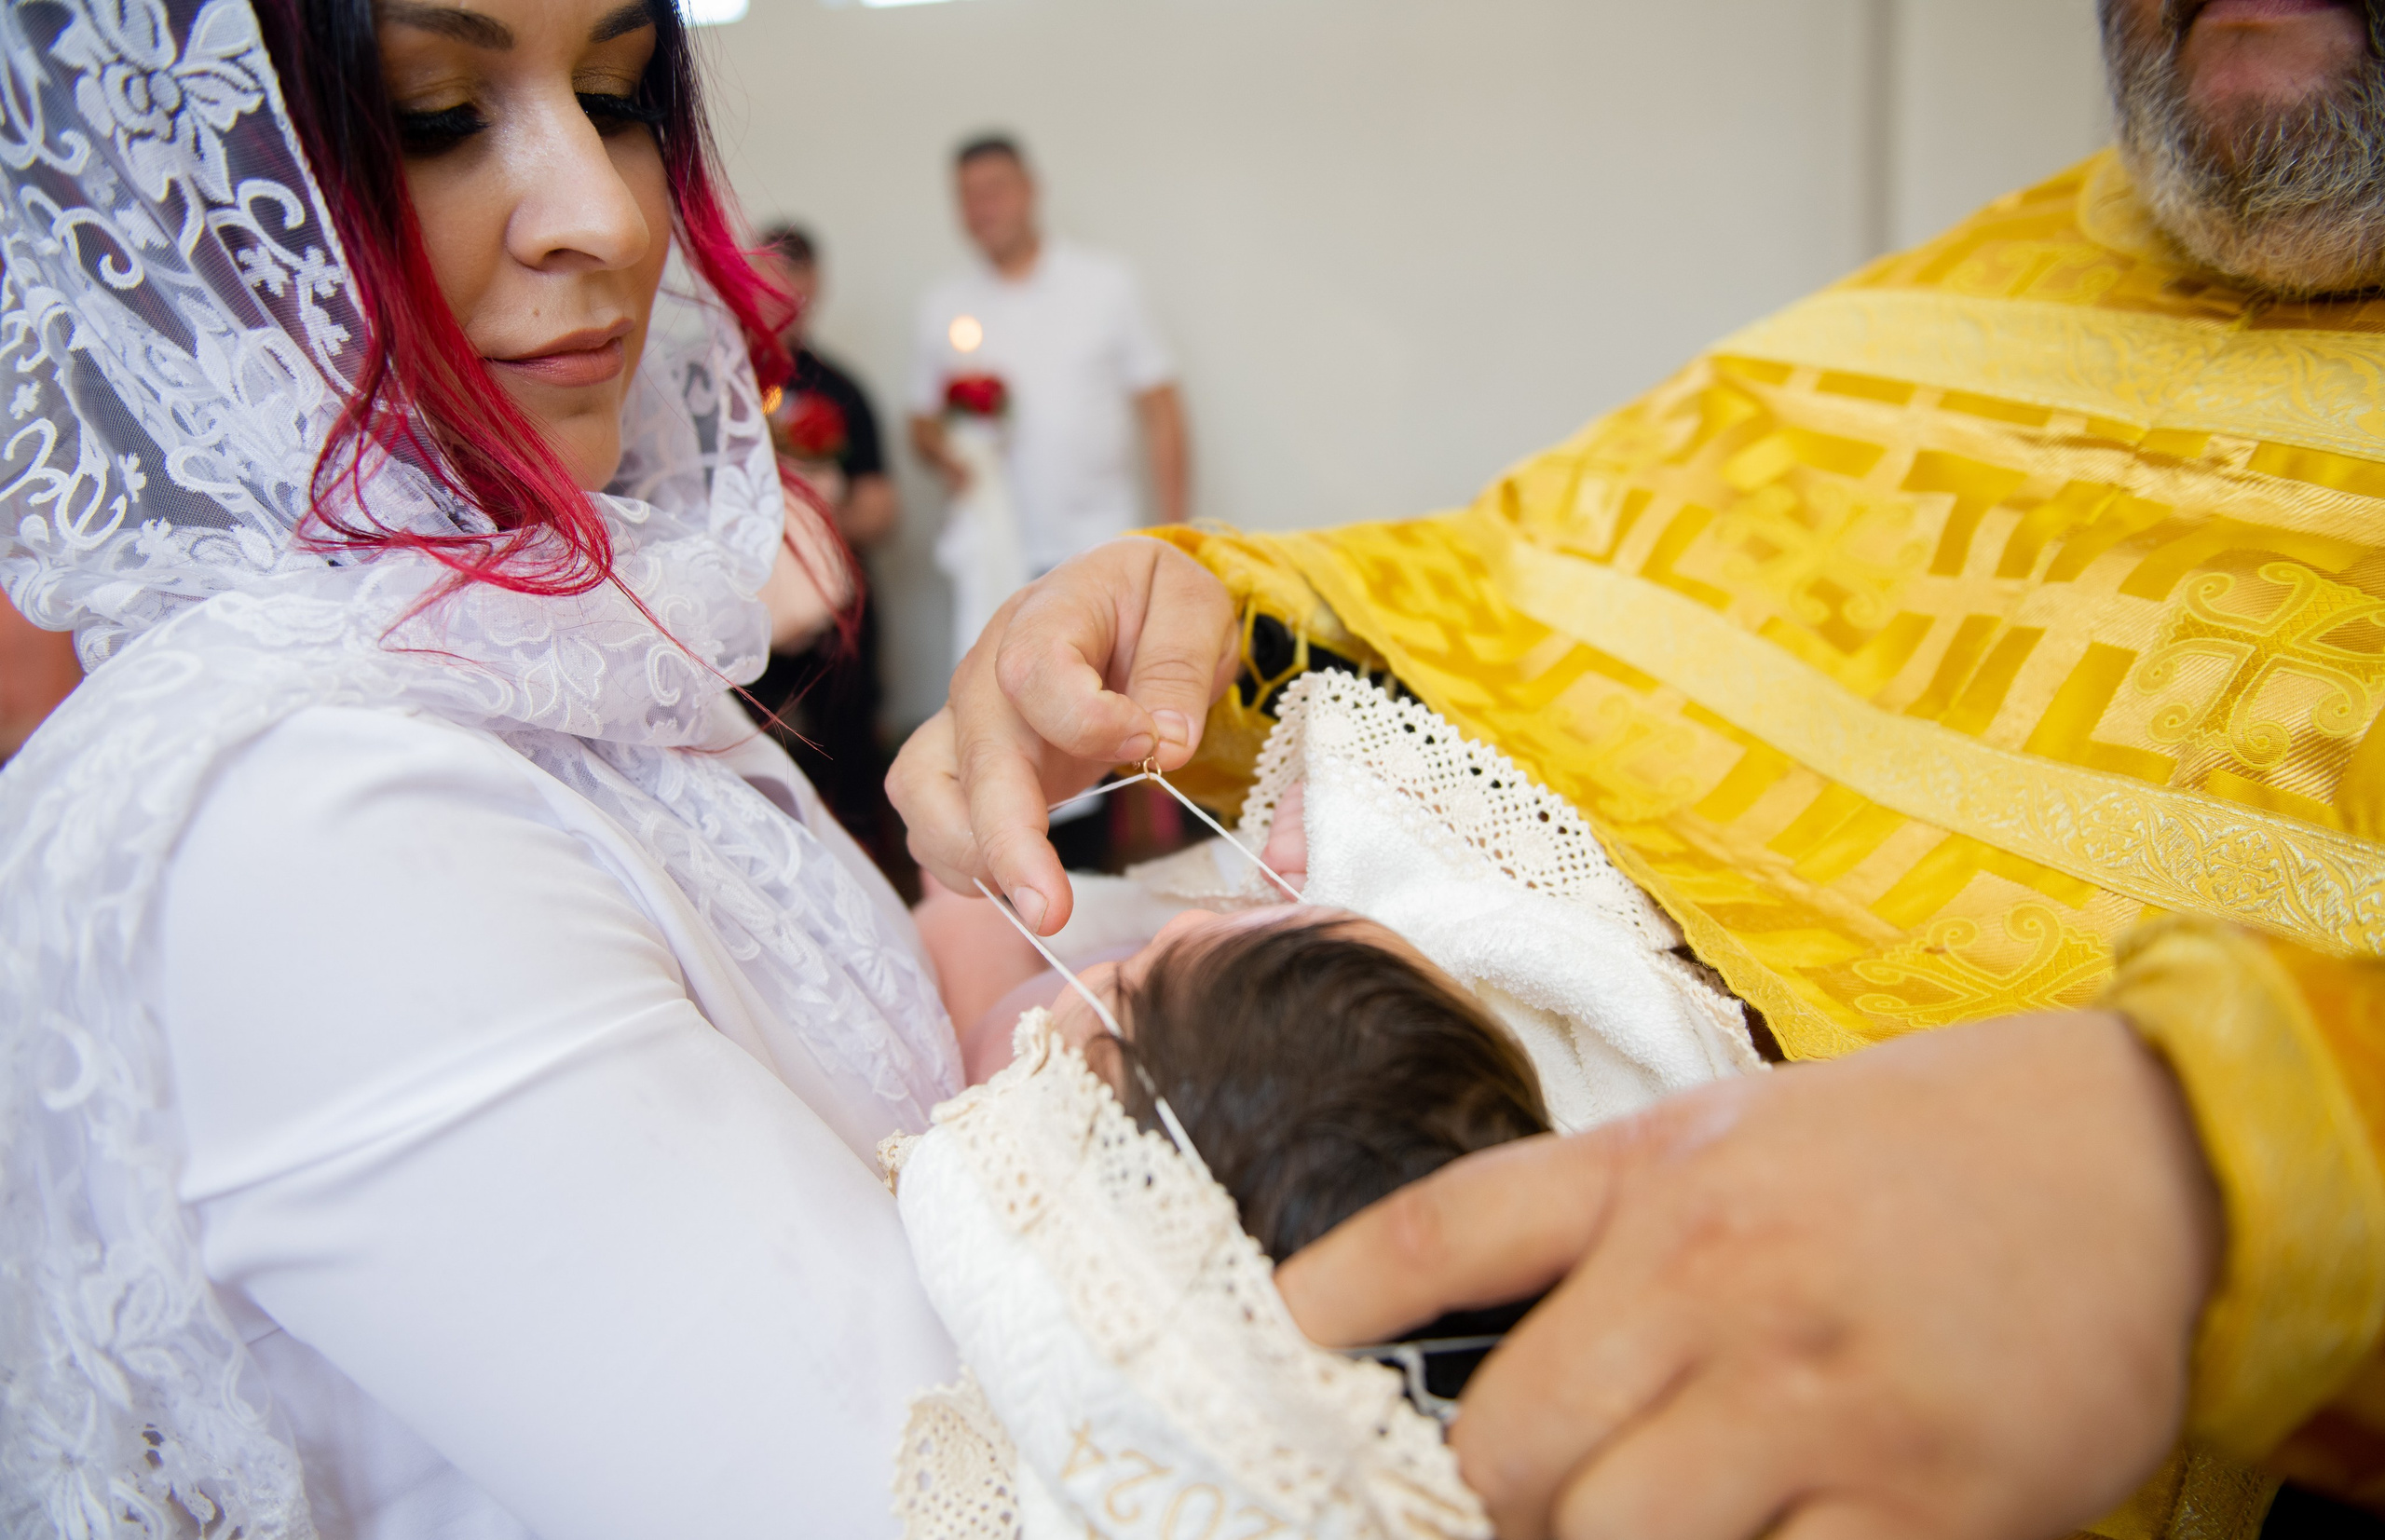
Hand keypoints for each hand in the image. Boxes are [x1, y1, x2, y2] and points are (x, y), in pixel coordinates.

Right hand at [887, 539, 1235, 933]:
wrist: (1127, 608)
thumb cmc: (1155, 605)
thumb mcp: (1194, 605)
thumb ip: (1179, 667)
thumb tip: (1167, 745)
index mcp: (1048, 612)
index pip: (1033, 669)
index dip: (1086, 718)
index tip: (1148, 742)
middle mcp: (988, 667)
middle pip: (971, 751)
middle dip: (1004, 838)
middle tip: (1051, 910)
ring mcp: (970, 718)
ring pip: (921, 789)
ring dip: (967, 855)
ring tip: (1035, 902)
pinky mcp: (971, 765)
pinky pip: (933, 819)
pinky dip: (964, 863)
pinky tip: (1021, 886)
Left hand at [1276, 1012, 2221, 1539]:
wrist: (2130, 1157)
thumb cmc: (1909, 1150)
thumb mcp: (1728, 1132)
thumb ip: (1596, 1217)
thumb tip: (1478, 1324)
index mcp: (1659, 1180)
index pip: (1450, 1234)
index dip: (1345, 1292)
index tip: (1304, 1328)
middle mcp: (1719, 1283)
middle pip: (1510, 1449)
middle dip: (1505, 1498)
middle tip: (1542, 1497)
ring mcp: (1818, 1400)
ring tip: (1655, 1519)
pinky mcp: (1925, 1505)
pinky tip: (1777, 1531)